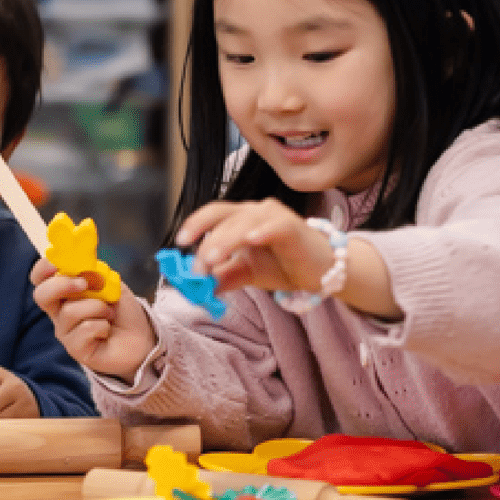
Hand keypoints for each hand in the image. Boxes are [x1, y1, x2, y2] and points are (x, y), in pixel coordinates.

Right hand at [32, 258, 155, 379]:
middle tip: (85, 283)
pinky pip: (85, 329)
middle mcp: (60, 313)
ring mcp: (66, 332)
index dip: (43, 268)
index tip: (57, 262)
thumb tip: (83, 263)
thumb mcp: (111, 283)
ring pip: (70, 311)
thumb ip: (94, 272)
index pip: (40, 279)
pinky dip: (102, 325)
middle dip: (62, 284)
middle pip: (41, 295)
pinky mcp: (76, 349)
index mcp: (64, 293)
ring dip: (97, 307)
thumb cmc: (122, 311)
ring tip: (109, 313)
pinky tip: (107, 329)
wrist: (141, 337)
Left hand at [176, 198, 333, 295]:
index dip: (195, 224)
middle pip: (224, 218)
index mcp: (240, 218)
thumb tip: (195, 288)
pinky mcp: (293, 227)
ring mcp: (274, 216)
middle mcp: (255, 211)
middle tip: (198, 267)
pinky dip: (262, 231)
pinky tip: (252, 240)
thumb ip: (222, 277)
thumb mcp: (246, 273)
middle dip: (207, 242)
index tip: (180, 242)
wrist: (320, 272)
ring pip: (244, 222)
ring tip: (212, 259)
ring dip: (226, 240)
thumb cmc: (283, 265)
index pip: (213, 214)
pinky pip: (275, 226)